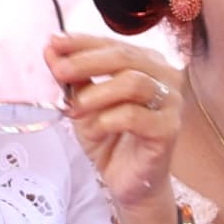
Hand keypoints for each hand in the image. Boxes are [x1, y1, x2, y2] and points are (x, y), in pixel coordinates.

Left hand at [49, 33, 182, 220]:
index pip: (113, 43)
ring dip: (96, 94)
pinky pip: (134, 116)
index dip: (82, 42)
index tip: (54, 43)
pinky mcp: (169, 129)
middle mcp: (165, 78)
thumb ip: (73, 76)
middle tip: (59, 71)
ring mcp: (171, 103)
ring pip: (132, 82)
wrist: (129, 181)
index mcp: (147, 63)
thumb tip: (51, 49)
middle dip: (85, 62)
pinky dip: (106, 121)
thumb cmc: (112, 139)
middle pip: (124, 57)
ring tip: (75, 110)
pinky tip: (94, 131)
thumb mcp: (84, 102)